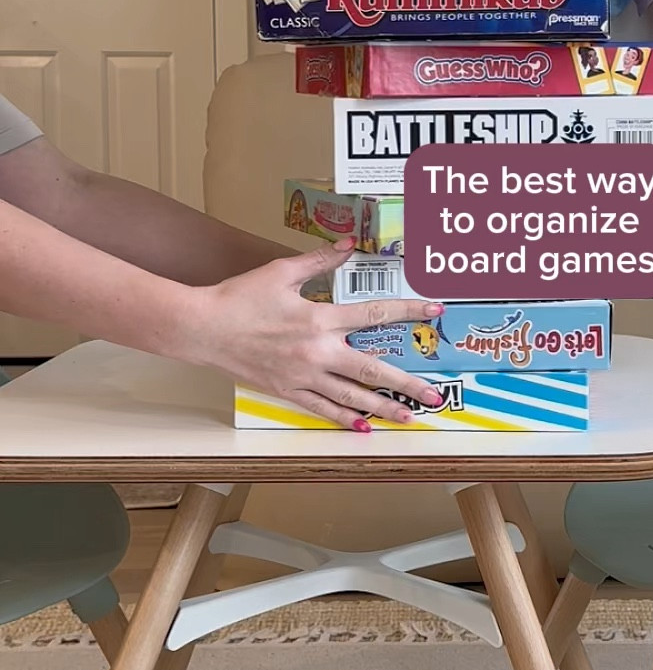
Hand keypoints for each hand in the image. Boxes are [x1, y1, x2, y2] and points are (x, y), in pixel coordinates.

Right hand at [182, 238, 445, 429]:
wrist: (201, 328)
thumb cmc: (239, 297)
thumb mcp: (281, 271)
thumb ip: (321, 259)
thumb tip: (349, 243)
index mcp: (319, 318)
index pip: (373, 314)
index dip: (407, 310)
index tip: (434, 309)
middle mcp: (316, 352)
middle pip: (372, 369)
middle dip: (407, 383)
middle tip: (433, 395)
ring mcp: (302, 376)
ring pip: (351, 396)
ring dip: (383, 408)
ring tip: (408, 418)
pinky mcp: (286, 391)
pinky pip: (322, 408)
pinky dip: (344, 418)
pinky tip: (362, 426)